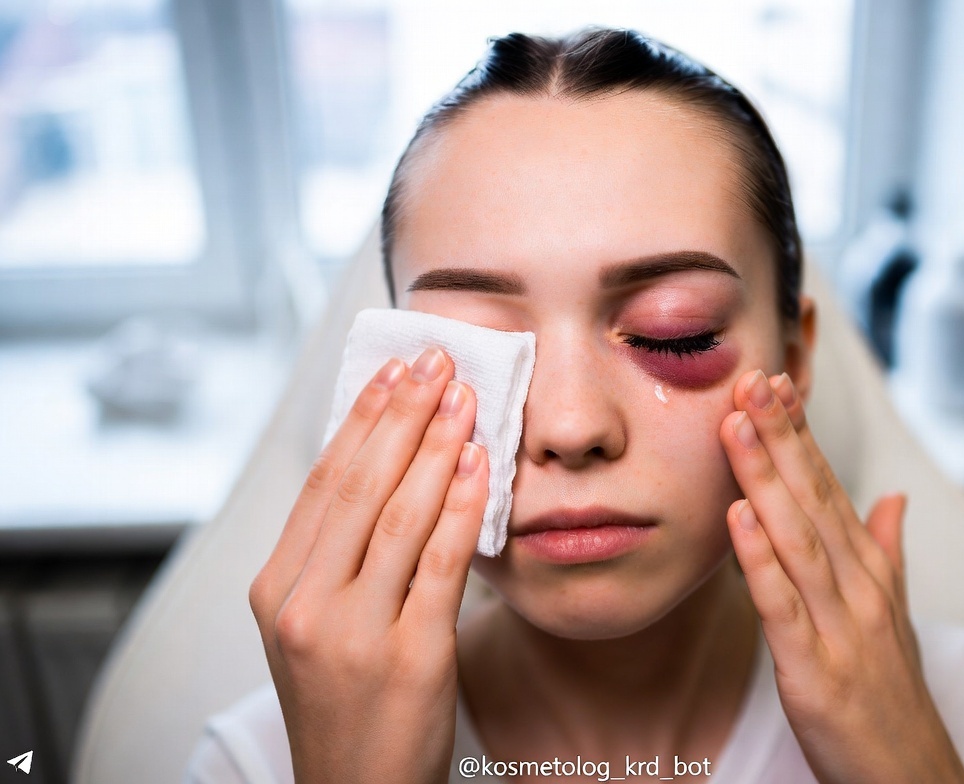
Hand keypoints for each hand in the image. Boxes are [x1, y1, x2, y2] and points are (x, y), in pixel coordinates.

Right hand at [249, 348, 487, 783]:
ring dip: (436, 446)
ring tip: (463, 398)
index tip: (392, 372)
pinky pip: (440, 565)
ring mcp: (353, 634)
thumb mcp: (315, 626)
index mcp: (276, 590)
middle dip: (403, 414)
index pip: (324, 483)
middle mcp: (304, 606)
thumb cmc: (345, 704)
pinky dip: (461, 507)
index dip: (361, 419)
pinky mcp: (409, 658)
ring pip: (399, 515)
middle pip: (360, 486)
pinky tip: (478, 465)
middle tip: (436, 362)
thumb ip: (337, 556)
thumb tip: (386, 466)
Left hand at [720, 370, 963, 783]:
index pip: (828, 485)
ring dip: (766, 477)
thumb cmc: (891, 691)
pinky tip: (737, 516)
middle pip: (812, 497)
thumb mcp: (893, 612)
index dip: (799, 433)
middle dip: (780, 435)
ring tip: (737, 425)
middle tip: (751, 377)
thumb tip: (893, 496)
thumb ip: (886, 550)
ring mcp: (839, 625)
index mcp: (866, 569)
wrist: (912, 774)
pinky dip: (760, 559)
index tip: (773, 380)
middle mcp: (857, 585)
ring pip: (797, 537)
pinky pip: (783, 605)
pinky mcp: (815, 668)